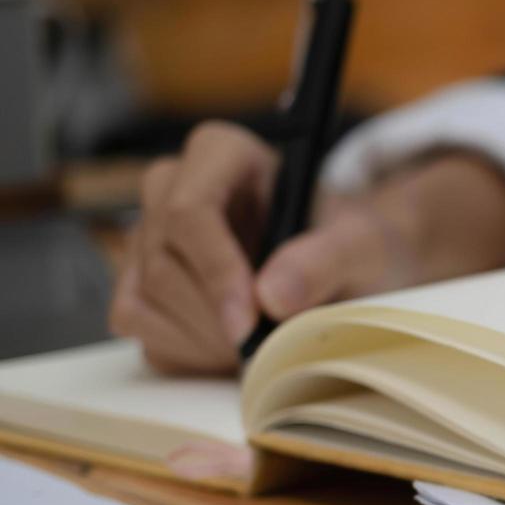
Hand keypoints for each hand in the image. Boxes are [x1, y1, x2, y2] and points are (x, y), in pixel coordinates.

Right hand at [110, 123, 504, 373]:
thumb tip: (272, 295)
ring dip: (202, 340)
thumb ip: (326, 260)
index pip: (189, 211)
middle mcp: (172, 186)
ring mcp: (148, 235)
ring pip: (144, 298)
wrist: (349, 270)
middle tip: (268, 349)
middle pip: (163, 263)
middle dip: (216, 319)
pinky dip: (187, 351)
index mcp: (222, 153)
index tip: (249, 324)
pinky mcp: (140, 282)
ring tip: (260, 345)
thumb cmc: (355, 245)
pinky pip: (140, 325)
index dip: (215, 273)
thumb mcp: (364, 246)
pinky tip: (232, 349)